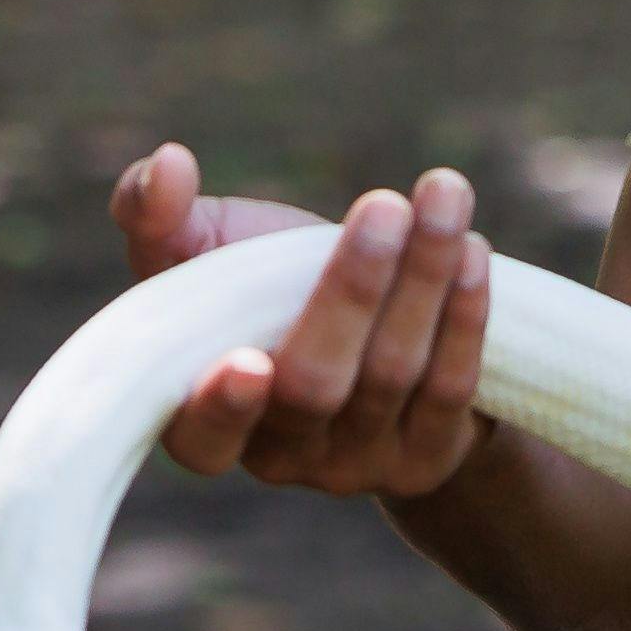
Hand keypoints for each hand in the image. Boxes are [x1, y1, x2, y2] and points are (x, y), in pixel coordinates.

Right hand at [108, 139, 493, 498]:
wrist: (368, 336)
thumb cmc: (263, 291)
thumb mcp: (207, 255)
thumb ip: (160, 216)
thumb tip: (165, 166)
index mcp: (198, 417)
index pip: (202, 435)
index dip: (221, 407)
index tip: (247, 360)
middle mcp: (277, 455)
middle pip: (314, 385)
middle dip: (351, 291)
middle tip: (382, 204)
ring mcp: (355, 465)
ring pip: (390, 373)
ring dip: (422, 277)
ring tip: (444, 194)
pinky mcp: (425, 456)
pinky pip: (448, 386)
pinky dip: (462, 314)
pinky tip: (470, 251)